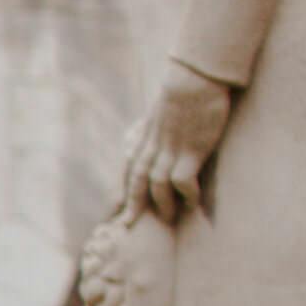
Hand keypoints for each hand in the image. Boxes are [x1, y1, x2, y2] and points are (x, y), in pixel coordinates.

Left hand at [115, 63, 233, 225]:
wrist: (192, 80)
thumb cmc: (182, 92)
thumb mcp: (159, 112)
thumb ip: (153, 128)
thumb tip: (151, 135)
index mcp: (142, 138)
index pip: (127, 169)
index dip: (121, 190)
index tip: (114, 209)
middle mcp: (151, 147)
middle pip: (136, 182)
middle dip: (132, 205)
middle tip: (127, 225)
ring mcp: (169, 150)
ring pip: (157, 185)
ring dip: (162, 204)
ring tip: (168, 219)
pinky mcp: (190, 150)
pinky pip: (182, 181)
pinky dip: (186, 195)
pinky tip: (192, 204)